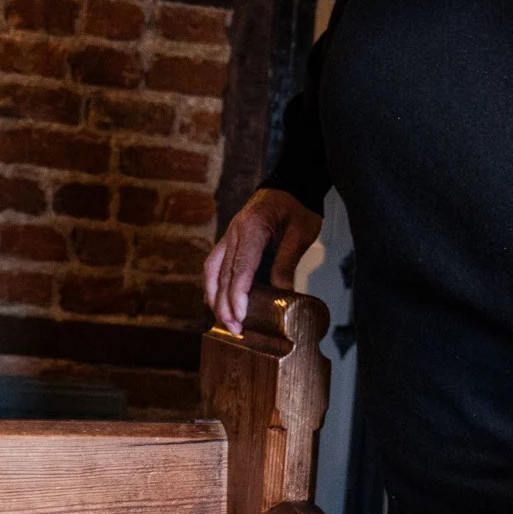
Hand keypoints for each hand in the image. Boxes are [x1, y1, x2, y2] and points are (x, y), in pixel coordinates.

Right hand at [203, 189, 322, 334]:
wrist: (290, 185)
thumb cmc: (298, 208)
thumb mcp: (300, 234)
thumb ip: (287, 263)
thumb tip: (282, 294)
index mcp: (251, 228)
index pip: (240, 268)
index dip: (237, 295)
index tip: (240, 316)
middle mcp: (234, 232)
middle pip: (223, 273)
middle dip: (225, 304)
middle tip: (234, 328)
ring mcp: (228, 235)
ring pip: (212, 270)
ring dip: (214, 297)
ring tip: (223, 320)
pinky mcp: (229, 239)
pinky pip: (214, 263)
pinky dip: (212, 284)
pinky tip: (215, 300)